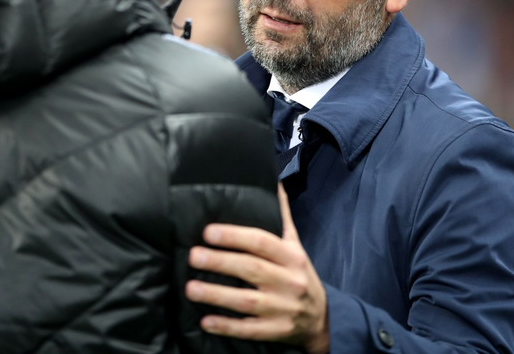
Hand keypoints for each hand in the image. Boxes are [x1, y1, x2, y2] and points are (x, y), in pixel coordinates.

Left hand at [185, 185, 328, 353]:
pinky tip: (205, 321)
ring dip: (217, 295)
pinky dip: (227, 326)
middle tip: (194, 255)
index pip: (262, 242)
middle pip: (252, 269)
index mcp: (292, 257)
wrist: (323, 318)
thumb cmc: (300, 274)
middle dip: (221, 262)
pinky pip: (249, 330)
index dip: (235, 236)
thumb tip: (273, 181)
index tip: (208, 232)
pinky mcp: (276, 332)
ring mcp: (282, 309)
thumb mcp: (295, 245)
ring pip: (247, 302)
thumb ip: (281, 215)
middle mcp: (288, 281)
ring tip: (190, 288)